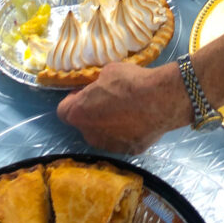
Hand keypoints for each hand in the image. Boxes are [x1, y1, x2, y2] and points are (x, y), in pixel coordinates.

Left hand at [57, 61, 190, 153]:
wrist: (160, 100)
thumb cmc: (130, 82)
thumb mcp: (107, 71)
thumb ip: (97, 84)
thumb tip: (98, 87)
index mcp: (79, 113)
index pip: (63, 111)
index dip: (73, 100)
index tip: (85, 92)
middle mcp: (89, 134)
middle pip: (84, 124)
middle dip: (91, 113)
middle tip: (107, 100)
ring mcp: (109, 145)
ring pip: (102, 134)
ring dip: (108, 124)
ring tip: (126, 110)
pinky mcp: (128, 151)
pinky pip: (121, 140)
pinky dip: (126, 132)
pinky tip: (139, 119)